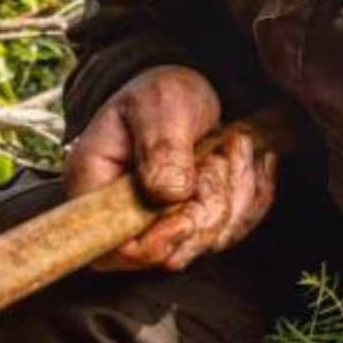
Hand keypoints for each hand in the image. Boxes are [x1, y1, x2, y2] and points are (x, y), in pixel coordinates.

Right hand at [64, 66, 279, 271]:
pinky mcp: (191, 225)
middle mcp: (121, 216)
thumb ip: (162, 147)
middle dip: (208, 205)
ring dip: (233, 193)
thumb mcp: (161, 105)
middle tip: (215, 156)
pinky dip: (249, 196)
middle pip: (170, 251)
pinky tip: (243, 160)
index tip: (185, 210)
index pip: (110, 251)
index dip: (153, 244)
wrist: (185, 91)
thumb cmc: (162, 93)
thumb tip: (169, 194)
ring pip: (208, 242)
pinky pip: (232, 231)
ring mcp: (158, 225)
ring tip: (227, 148)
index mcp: (93, 187)